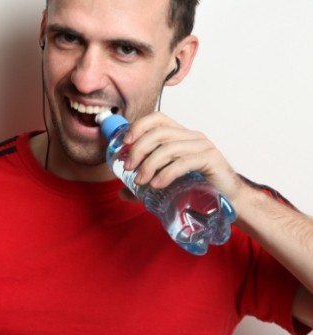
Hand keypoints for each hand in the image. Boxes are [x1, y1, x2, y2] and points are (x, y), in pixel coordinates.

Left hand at [121, 112, 243, 203]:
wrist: (229, 199)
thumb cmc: (198, 187)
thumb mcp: (167, 182)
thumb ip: (145, 185)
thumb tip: (121, 192)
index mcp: (180, 136)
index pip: (158, 119)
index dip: (139, 126)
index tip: (125, 143)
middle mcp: (191, 137)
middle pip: (159, 132)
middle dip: (139, 149)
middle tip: (128, 168)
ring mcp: (202, 146)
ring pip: (169, 147)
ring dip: (149, 164)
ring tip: (140, 181)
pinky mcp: (211, 159)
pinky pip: (184, 162)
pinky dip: (167, 173)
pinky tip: (157, 184)